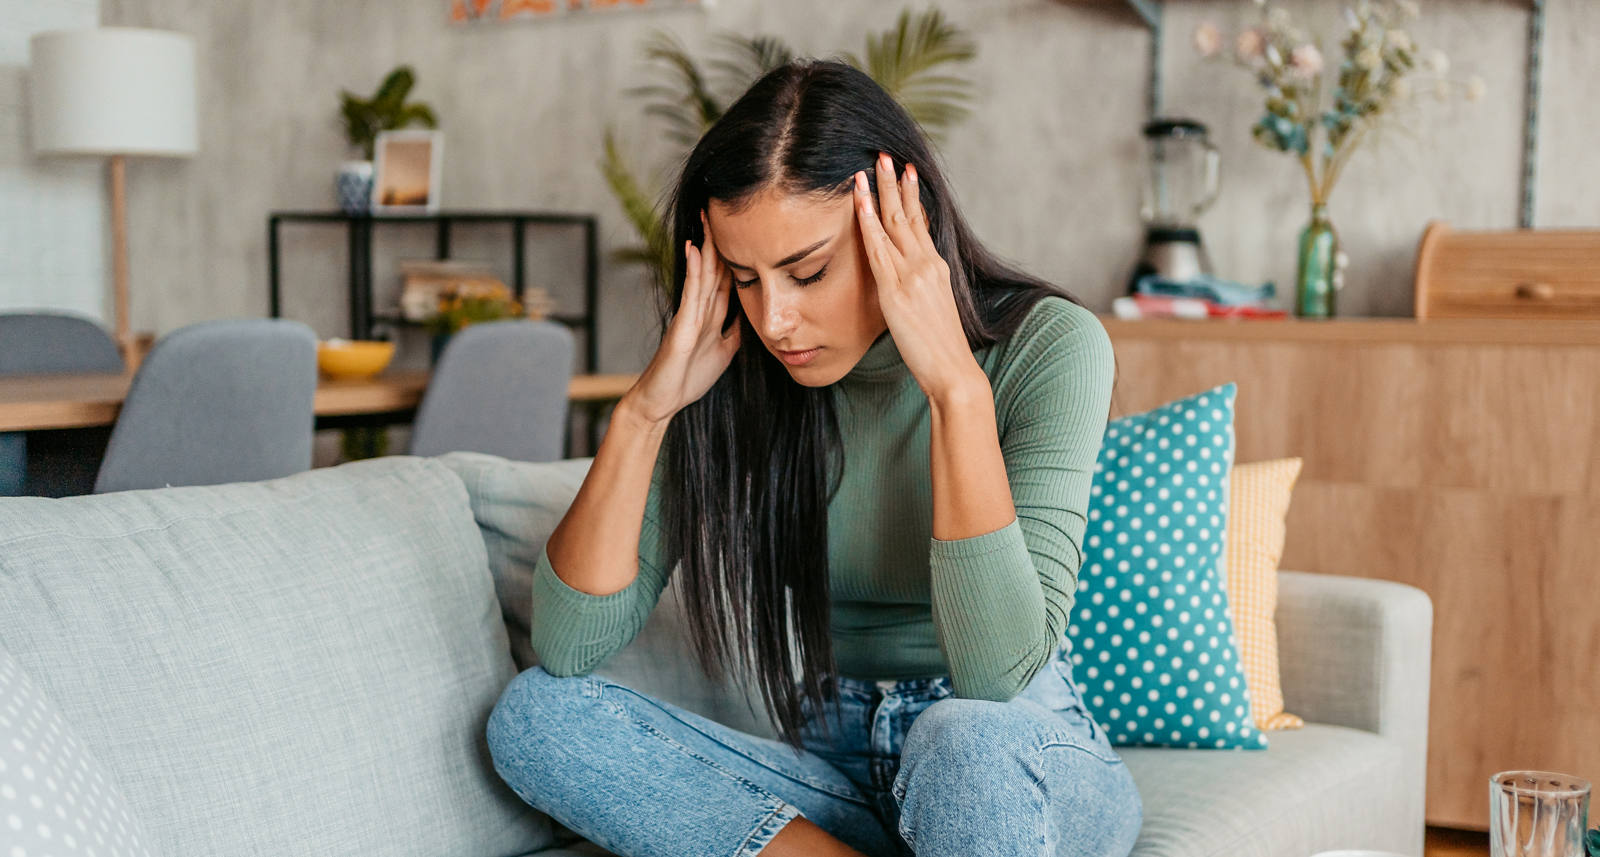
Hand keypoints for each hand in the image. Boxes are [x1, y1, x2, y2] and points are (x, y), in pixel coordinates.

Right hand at [624, 212, 741, 424]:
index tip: (745, 232)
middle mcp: (699, 310)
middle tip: (723, 210)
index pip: (726, 279)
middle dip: (720, 241)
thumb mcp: (723, 353)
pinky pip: (690, 294)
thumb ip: (735, 333)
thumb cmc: (687, 379)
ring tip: (709, 218)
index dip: (736, 256)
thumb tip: (752, 317)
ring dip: (707, 246)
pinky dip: (694, 271)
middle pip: (714, 269)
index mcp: (711, 316)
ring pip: (702, 274)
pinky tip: (695, 249)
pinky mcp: (681, 326)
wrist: (661, 401)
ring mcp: (689, 315)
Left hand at [853, 153, 983, 400]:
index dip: (911, 195)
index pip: (920, 223)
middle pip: (908, 214)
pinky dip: (869, 224)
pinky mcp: (897, 291)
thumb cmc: (942, 349)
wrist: (954, 370)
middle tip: (884, 155)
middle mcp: (927, 264)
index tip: (904, 172)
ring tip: (870, 166)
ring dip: (880, 192)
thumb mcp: (933, 310)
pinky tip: (861, 204)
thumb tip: (907, 283)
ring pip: (894, 224)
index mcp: (936, 267)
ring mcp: (913, 275)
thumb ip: (921, 289)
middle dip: (895, 182)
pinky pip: (879, 250)